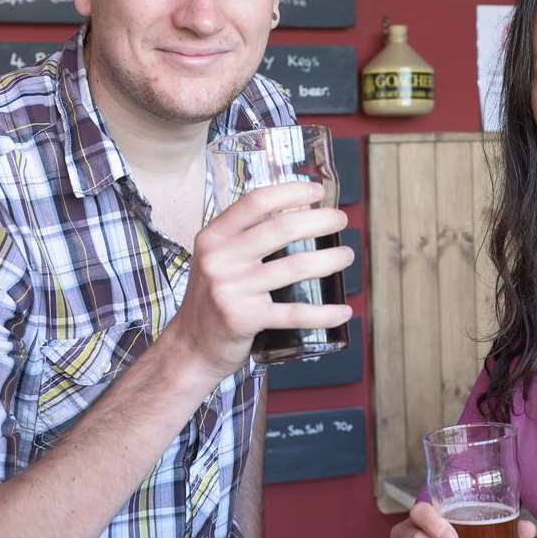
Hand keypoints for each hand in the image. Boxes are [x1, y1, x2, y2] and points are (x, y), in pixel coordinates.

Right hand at [170, 180, 352, 381]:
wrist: (190, 346)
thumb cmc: (214, 296)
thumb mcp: (220, 258)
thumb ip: (250, 233)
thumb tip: (301, 207)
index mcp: (213, 237)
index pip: (255, 201)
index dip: (290, 191)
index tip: (317, 191)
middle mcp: (219, 259)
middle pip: (281, 229)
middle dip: (320, 220)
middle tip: (340, 220)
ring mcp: (232, 289)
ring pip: (294, 267)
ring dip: (329, 260)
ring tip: (346, 255)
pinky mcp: (245, 319)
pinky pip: (294, 313)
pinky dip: (324, 313)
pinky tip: (343, 311)